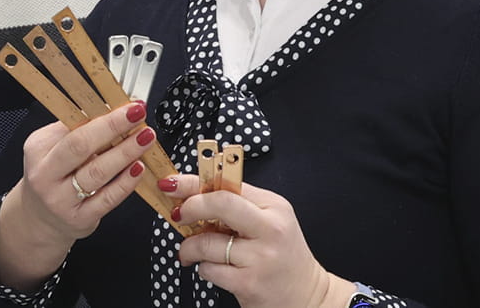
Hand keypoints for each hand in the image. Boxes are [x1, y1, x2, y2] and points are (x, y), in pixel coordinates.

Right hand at [0, 101, 155, 289]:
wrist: (39, 218)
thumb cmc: (52, 177)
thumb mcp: (52, 150)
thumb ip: (76, 130)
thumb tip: (112, 108)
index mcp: (38, 150)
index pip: (71, 126)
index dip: (102, 115)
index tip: (127, 105)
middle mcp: (45, 175)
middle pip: (80, 146)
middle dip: (112, 127)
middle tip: (137, 115)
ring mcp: (61, 199)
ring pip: (97, 172)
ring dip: (125, 152)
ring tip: (145, 138)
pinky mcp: (79, 219)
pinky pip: (107, 198)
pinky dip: (126, 182)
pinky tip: (138, 168)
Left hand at [165, 175, 350, 307]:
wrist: (307, 296)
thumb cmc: (283, 256)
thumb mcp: (269, 221)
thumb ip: (238, 205)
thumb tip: (192, 194)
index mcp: (273, 206)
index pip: (227, 185)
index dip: (193, 183)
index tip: (172, 184)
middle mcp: (270, 229)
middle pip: (219, 204)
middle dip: (190, 207)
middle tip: (179, 215)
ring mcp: (261, 257)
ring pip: (206, 242)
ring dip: (190, 247)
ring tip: (191, 252)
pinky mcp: (250, 283)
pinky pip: (209, 269)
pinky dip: (204, 269)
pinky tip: (214, 269)